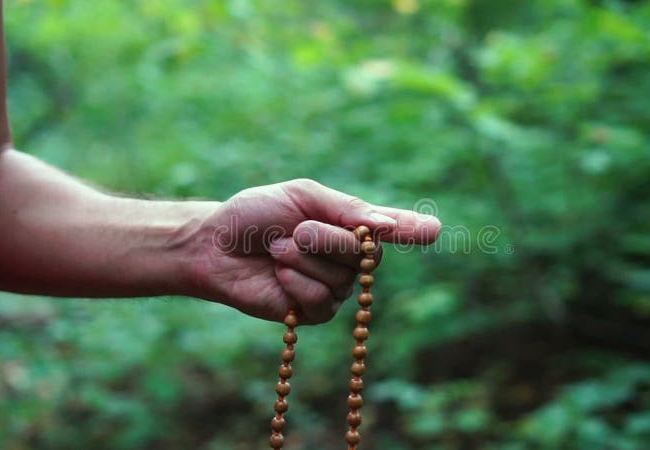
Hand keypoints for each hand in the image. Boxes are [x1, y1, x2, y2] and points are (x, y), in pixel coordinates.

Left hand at [187, 179, 440, 323]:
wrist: (215, 245)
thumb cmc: (255, 214)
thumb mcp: (302, 197)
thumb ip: (346, 210)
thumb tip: (387, 227)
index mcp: (347, 223)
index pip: (389, 228)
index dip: (412, 229)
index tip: (434, 230)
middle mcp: (347, 256)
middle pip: (366, 254)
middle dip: (327, 239)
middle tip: (296, 231)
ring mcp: (333, 285)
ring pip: (343, 279)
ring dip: (304, 260)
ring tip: (278, 251)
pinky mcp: (313, 311)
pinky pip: (323, 301)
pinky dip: (297, 283)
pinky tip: (279, 275)